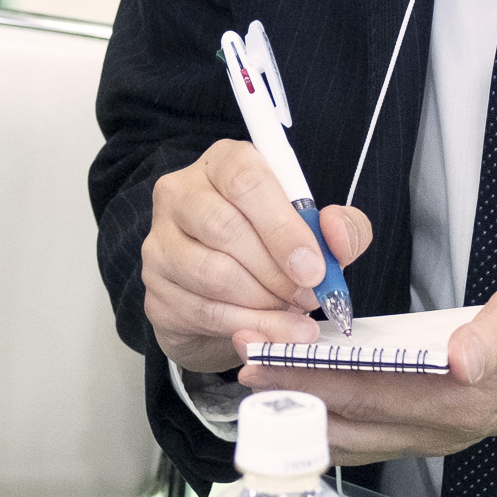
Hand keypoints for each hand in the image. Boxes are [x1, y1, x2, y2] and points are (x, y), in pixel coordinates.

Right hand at [141, 139, 373, 373]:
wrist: (227, 300)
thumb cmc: (273, 251)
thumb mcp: (318, 234)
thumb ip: (342, 228)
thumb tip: (336, 232)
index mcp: (224, 164)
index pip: (245, 180)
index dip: (283, 227)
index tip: (313, 268)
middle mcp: (181, 194)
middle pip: (224, 227)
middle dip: (276, 272)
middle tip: (309, 296)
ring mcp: (160, 242)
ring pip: (212, 273)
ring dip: (262, 302)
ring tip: (292, 313)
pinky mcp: (155, 291)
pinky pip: (203, 312)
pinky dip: (246, 327)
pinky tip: (270, 332)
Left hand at [241, 269, 496, 464]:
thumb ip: (496, 339)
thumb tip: (460, 358)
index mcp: (457, 400)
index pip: (366, 392)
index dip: (310, 379)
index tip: (263, 361)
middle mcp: (438, 428)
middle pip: (349, 420)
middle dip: (291, 398)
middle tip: (242, 370)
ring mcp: (433, 433)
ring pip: (354, 435)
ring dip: (304, 413)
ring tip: (260, 389)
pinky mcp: (431, 426)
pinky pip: (368, 433)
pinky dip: (331, 419)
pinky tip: (304, 402)